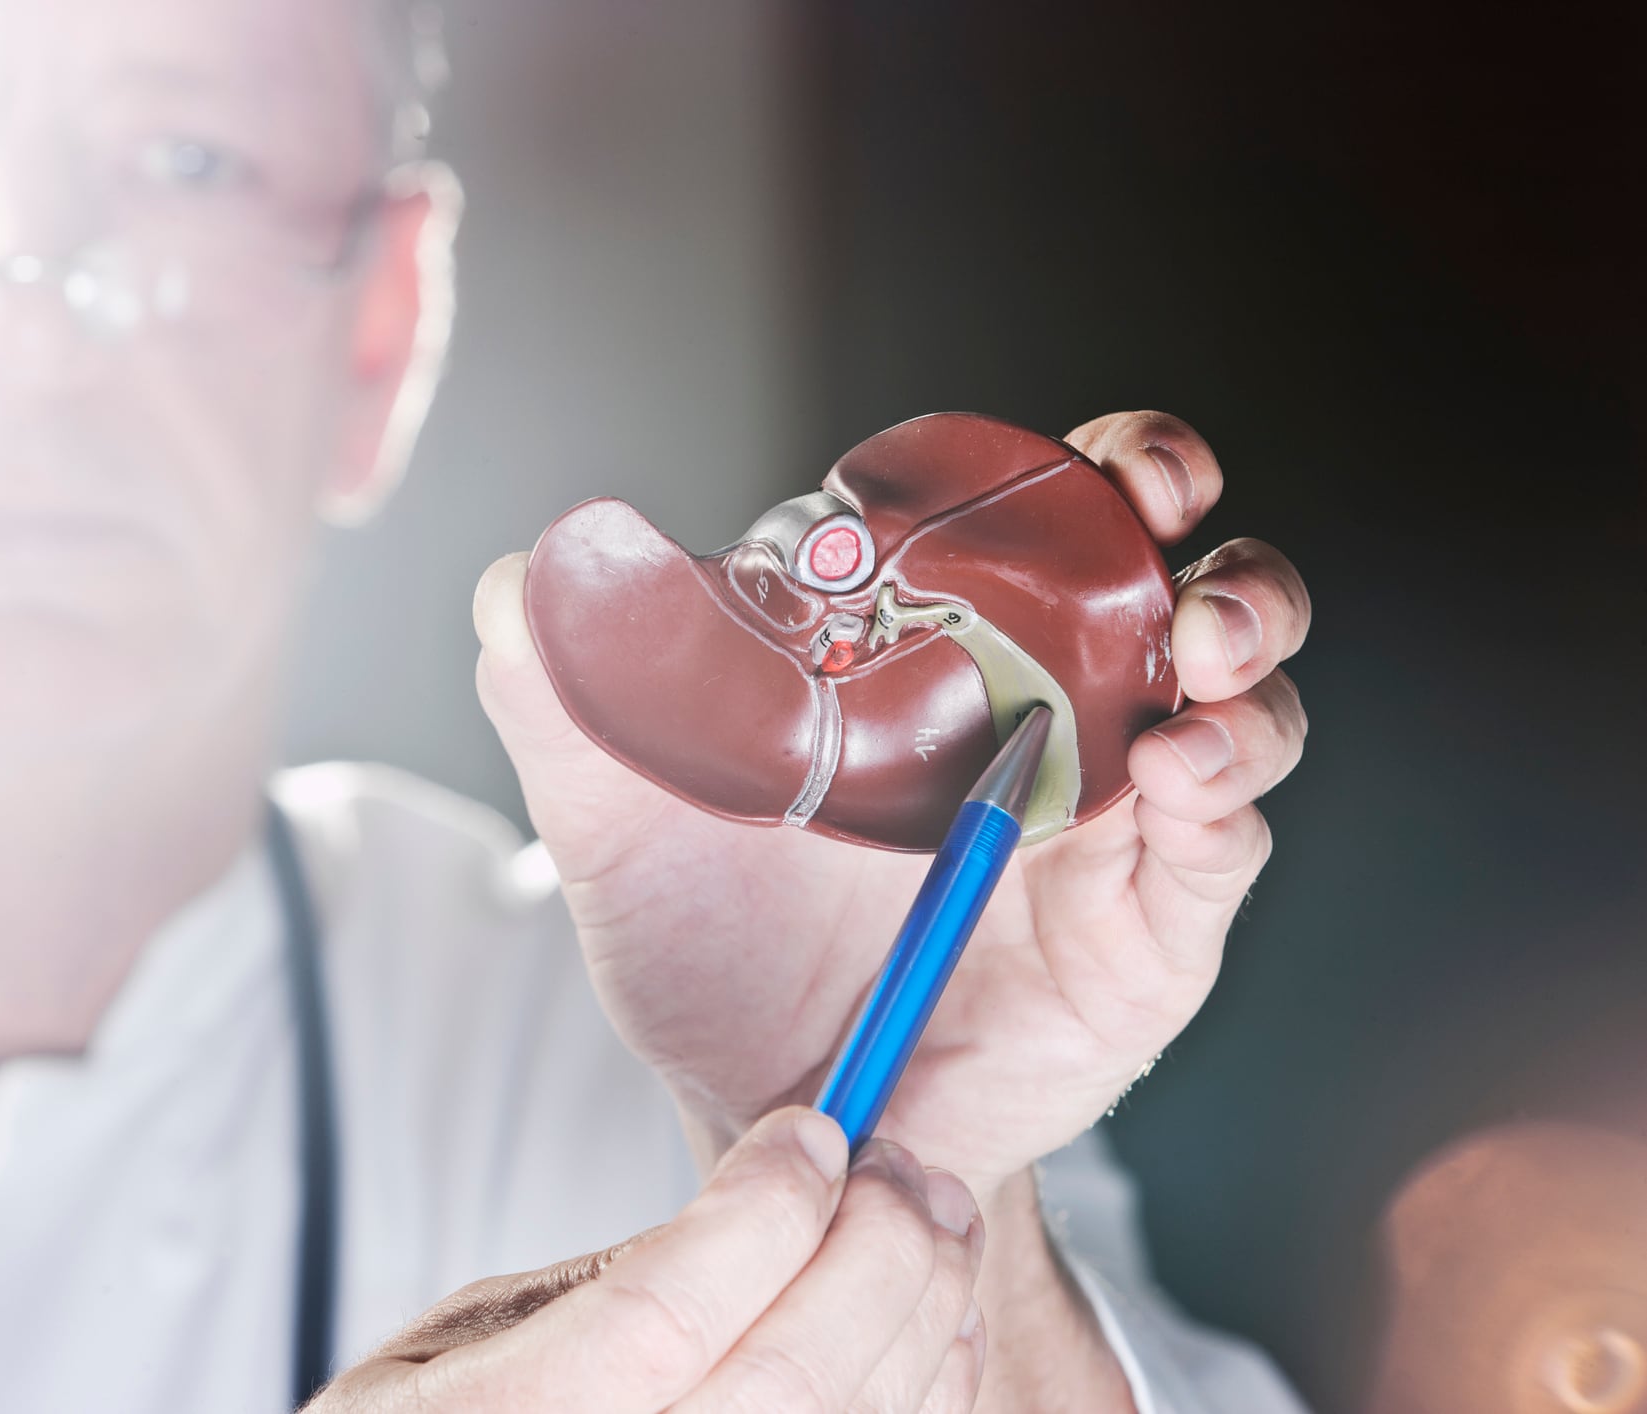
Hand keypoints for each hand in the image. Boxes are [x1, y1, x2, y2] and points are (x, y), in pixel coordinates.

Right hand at [311, 1108, 984, 1412]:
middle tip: (894, 1170)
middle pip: (785, 1376)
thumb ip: (600, 1288)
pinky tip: (938, 1331)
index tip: (811, 1134)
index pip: (659, 1317)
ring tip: (934, 1228)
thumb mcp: (456, 1347)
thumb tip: (759, 1208)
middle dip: (870, 1248)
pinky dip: (928, 1395)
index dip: (760, 1210)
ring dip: (920, 1314)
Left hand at [476, 411, 1307, 1405]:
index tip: (1099, 458)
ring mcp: (1111, 821)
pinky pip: (1222, 842)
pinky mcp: (1152, 925)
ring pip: (1238, 702)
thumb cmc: (707, 950)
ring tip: (1201, 671)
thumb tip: (517, 578)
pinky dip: (1227, 795)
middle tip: (1172, 521)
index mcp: (939, 659)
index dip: (1091, 468)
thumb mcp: (620, 826)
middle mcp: (1048, 717)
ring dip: (1244, 665)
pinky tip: (1184, 781)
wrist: (770, 1117)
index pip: (1042, 523)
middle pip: (1178, 590)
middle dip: (1209, 548)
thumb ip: (568, 702)